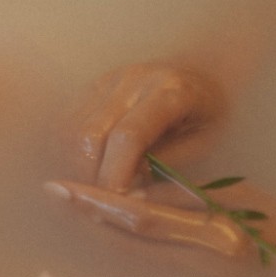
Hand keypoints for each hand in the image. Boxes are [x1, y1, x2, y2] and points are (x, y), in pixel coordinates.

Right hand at [73, 63, 223, 191]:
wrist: (200, 72)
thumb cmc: (207, 114)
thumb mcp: (202, 144)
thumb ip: (164, 167)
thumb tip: (126, 196)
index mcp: (170, 92)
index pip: (128, 136)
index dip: (116, 174)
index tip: (116, 204)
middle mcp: (134, 79)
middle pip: (90, 134)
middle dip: (91, 175)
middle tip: (104, 204)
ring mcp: (108, 79)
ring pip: (71, 130)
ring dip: (78, 166)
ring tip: (98, 187)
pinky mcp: (92, 85)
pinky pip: (67, 123)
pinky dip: (72, 152)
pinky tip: (92, 167)